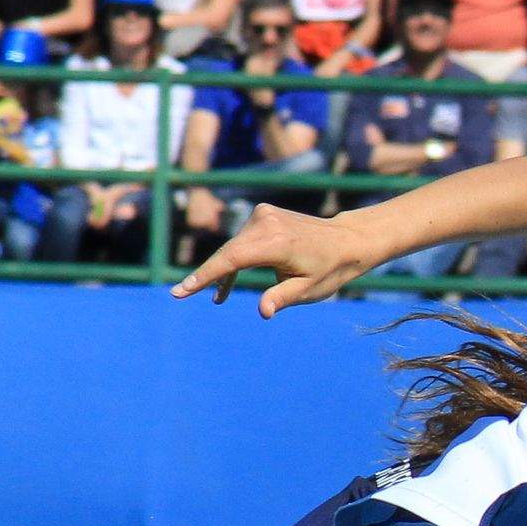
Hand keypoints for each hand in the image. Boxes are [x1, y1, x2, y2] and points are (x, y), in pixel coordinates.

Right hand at [173, 203, 379, 312]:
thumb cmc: (329, 269)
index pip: (232, 260)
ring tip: (217, 299)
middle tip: (180, 295)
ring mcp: (264, 215)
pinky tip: (224, 285)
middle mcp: (266, 223)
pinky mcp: (264, 214)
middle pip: (227, 253)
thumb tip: (264, 311)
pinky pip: (241, 241)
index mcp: (276, 242)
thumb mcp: (308, 290)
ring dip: (223, 271)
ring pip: (233, 248)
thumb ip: (283, 298)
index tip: (181, 290)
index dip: (205, 276)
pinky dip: (234, 259)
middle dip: (206, 275)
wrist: (346, 240)